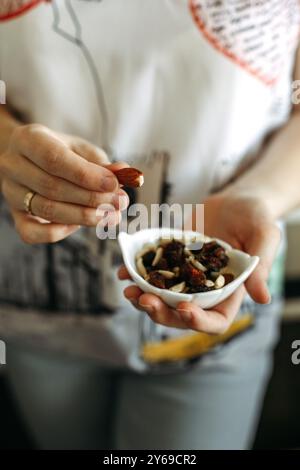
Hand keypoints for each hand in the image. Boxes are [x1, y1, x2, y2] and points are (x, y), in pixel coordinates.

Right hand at [0, 124, 128, 243]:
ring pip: (47, 210)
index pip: (55, 159)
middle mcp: (13, 166)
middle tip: (120, 202)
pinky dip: (61, 232)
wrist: (30, 160)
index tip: (114, 184)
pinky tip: (83, 224)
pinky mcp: (15, 216)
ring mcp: (11, 193)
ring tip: (111, 215)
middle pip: (52, 187)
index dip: (87, 175)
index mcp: (28, 140)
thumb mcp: (82, 150)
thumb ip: (102, 163)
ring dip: (84, 216)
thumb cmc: (60, 152)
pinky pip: (33, 233)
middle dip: (92, 198)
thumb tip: (125, 174)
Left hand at [118, 191, 280, 333]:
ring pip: (161, 300)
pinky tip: (124, 269)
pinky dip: (136, 275)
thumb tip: (263, 299)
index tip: (183, 307)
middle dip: (161, 312)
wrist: (235, 201)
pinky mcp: (171, 262)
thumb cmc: (256, 219)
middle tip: (143, 299)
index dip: (198, 321)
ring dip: (143, 299)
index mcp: (229, 294)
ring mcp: (185, 278)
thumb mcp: (264, 237)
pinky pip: (152, 274)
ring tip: (128, 290)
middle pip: (181, 316)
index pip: (215, 321)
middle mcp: (204, 292)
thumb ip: (260, 266)